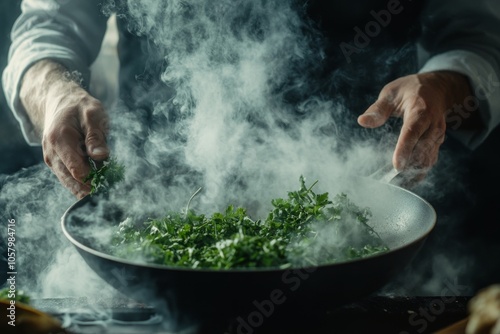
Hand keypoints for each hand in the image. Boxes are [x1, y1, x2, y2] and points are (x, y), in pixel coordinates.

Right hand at [20, 60, 108, 197]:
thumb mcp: (92, 114)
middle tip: (111, 188)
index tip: (111, 180)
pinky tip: (98, 182)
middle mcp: (52, 154)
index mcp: (60, 140)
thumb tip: (101, 156)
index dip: (95, 179)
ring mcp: (53, 161)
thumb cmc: (80, 107)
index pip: (77, 170)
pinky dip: (84, 183)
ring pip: (71, 184)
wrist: (60, 101)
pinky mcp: (57, 164)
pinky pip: (70, 180)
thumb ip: (95, 136)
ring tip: (107, 186)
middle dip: (93, 187)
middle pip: (73, 181)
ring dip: (88, 187)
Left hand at [358, 71, 472, 181]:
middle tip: (389, 182)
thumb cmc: (410, 90)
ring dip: (413, 173)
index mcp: (421, 110)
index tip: (396, 166)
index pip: (413, 132)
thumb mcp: (391, 92)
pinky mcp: (437, 144)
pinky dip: (418, 172)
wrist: (438, 89)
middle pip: (422, 150)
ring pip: (428, 159)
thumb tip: (362, 121)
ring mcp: (438, 136)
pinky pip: (429, 161)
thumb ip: (378, 109)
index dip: (405, 149)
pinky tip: (405, 181)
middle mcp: (433, 125)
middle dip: (408, 167)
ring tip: (395, 185)